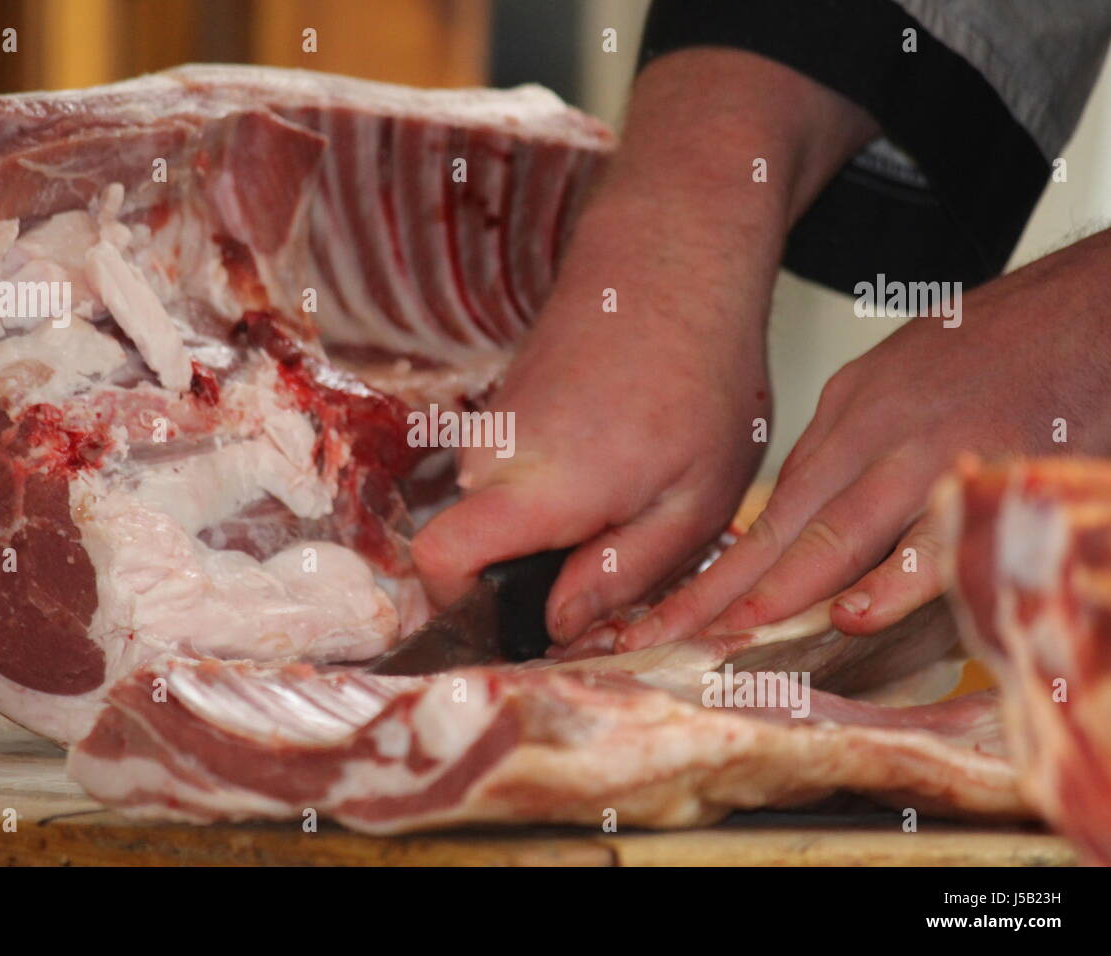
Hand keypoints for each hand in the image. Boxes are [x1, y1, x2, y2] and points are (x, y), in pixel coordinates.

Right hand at [412, 48, 877, 641]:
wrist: (672, 263)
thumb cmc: (699, 380)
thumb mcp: (693, 503)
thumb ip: (622, 575)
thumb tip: (557, 626)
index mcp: (535, 488)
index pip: (439, 559)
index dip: (462, 606)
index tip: (521, 619)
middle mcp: (493, 456)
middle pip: (478, 550)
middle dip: (538, 573)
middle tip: (624, 553)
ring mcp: (492, 427)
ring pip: (502, 514)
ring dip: (557, 528)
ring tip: (634, 494)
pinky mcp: (505, 408)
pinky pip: (514, 476)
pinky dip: (558, 487)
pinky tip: (621, 459)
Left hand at [618, 226, 1110, 649]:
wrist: (1091, 300)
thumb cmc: (1003, 349)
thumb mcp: (901, 386)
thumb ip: (857, 454)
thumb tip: (809, 523)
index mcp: (849, 412)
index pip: (769, 503)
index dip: (717, 565)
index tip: (669, 608)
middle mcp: (874, 429)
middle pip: (781, 523)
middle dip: (717, 588)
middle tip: (663, 634)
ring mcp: (930, 448)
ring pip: (838, 533)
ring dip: (782, 591)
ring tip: (733, 634)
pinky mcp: (991, 466)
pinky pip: (932, 538)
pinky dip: (892, 582)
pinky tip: (853, 615)